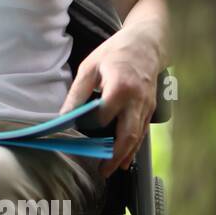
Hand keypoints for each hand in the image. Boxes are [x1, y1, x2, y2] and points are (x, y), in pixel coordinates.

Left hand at [60, 24, 160, 178]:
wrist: (146, 44)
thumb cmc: (115, 53)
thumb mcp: (90, 66)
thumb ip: (78, 92)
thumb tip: (65, 116)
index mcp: (121, 87)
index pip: (105, 115)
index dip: (91, 124)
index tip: (78, 129)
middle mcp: (138, 100)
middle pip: (128, 134)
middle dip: (115, 155)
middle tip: (102, 170)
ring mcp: (147, 106)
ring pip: (138, 137)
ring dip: (125, 155)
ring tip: (111, 169)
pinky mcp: (150, 109)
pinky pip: (142, 131)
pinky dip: (134, 146)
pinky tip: (124, 158)